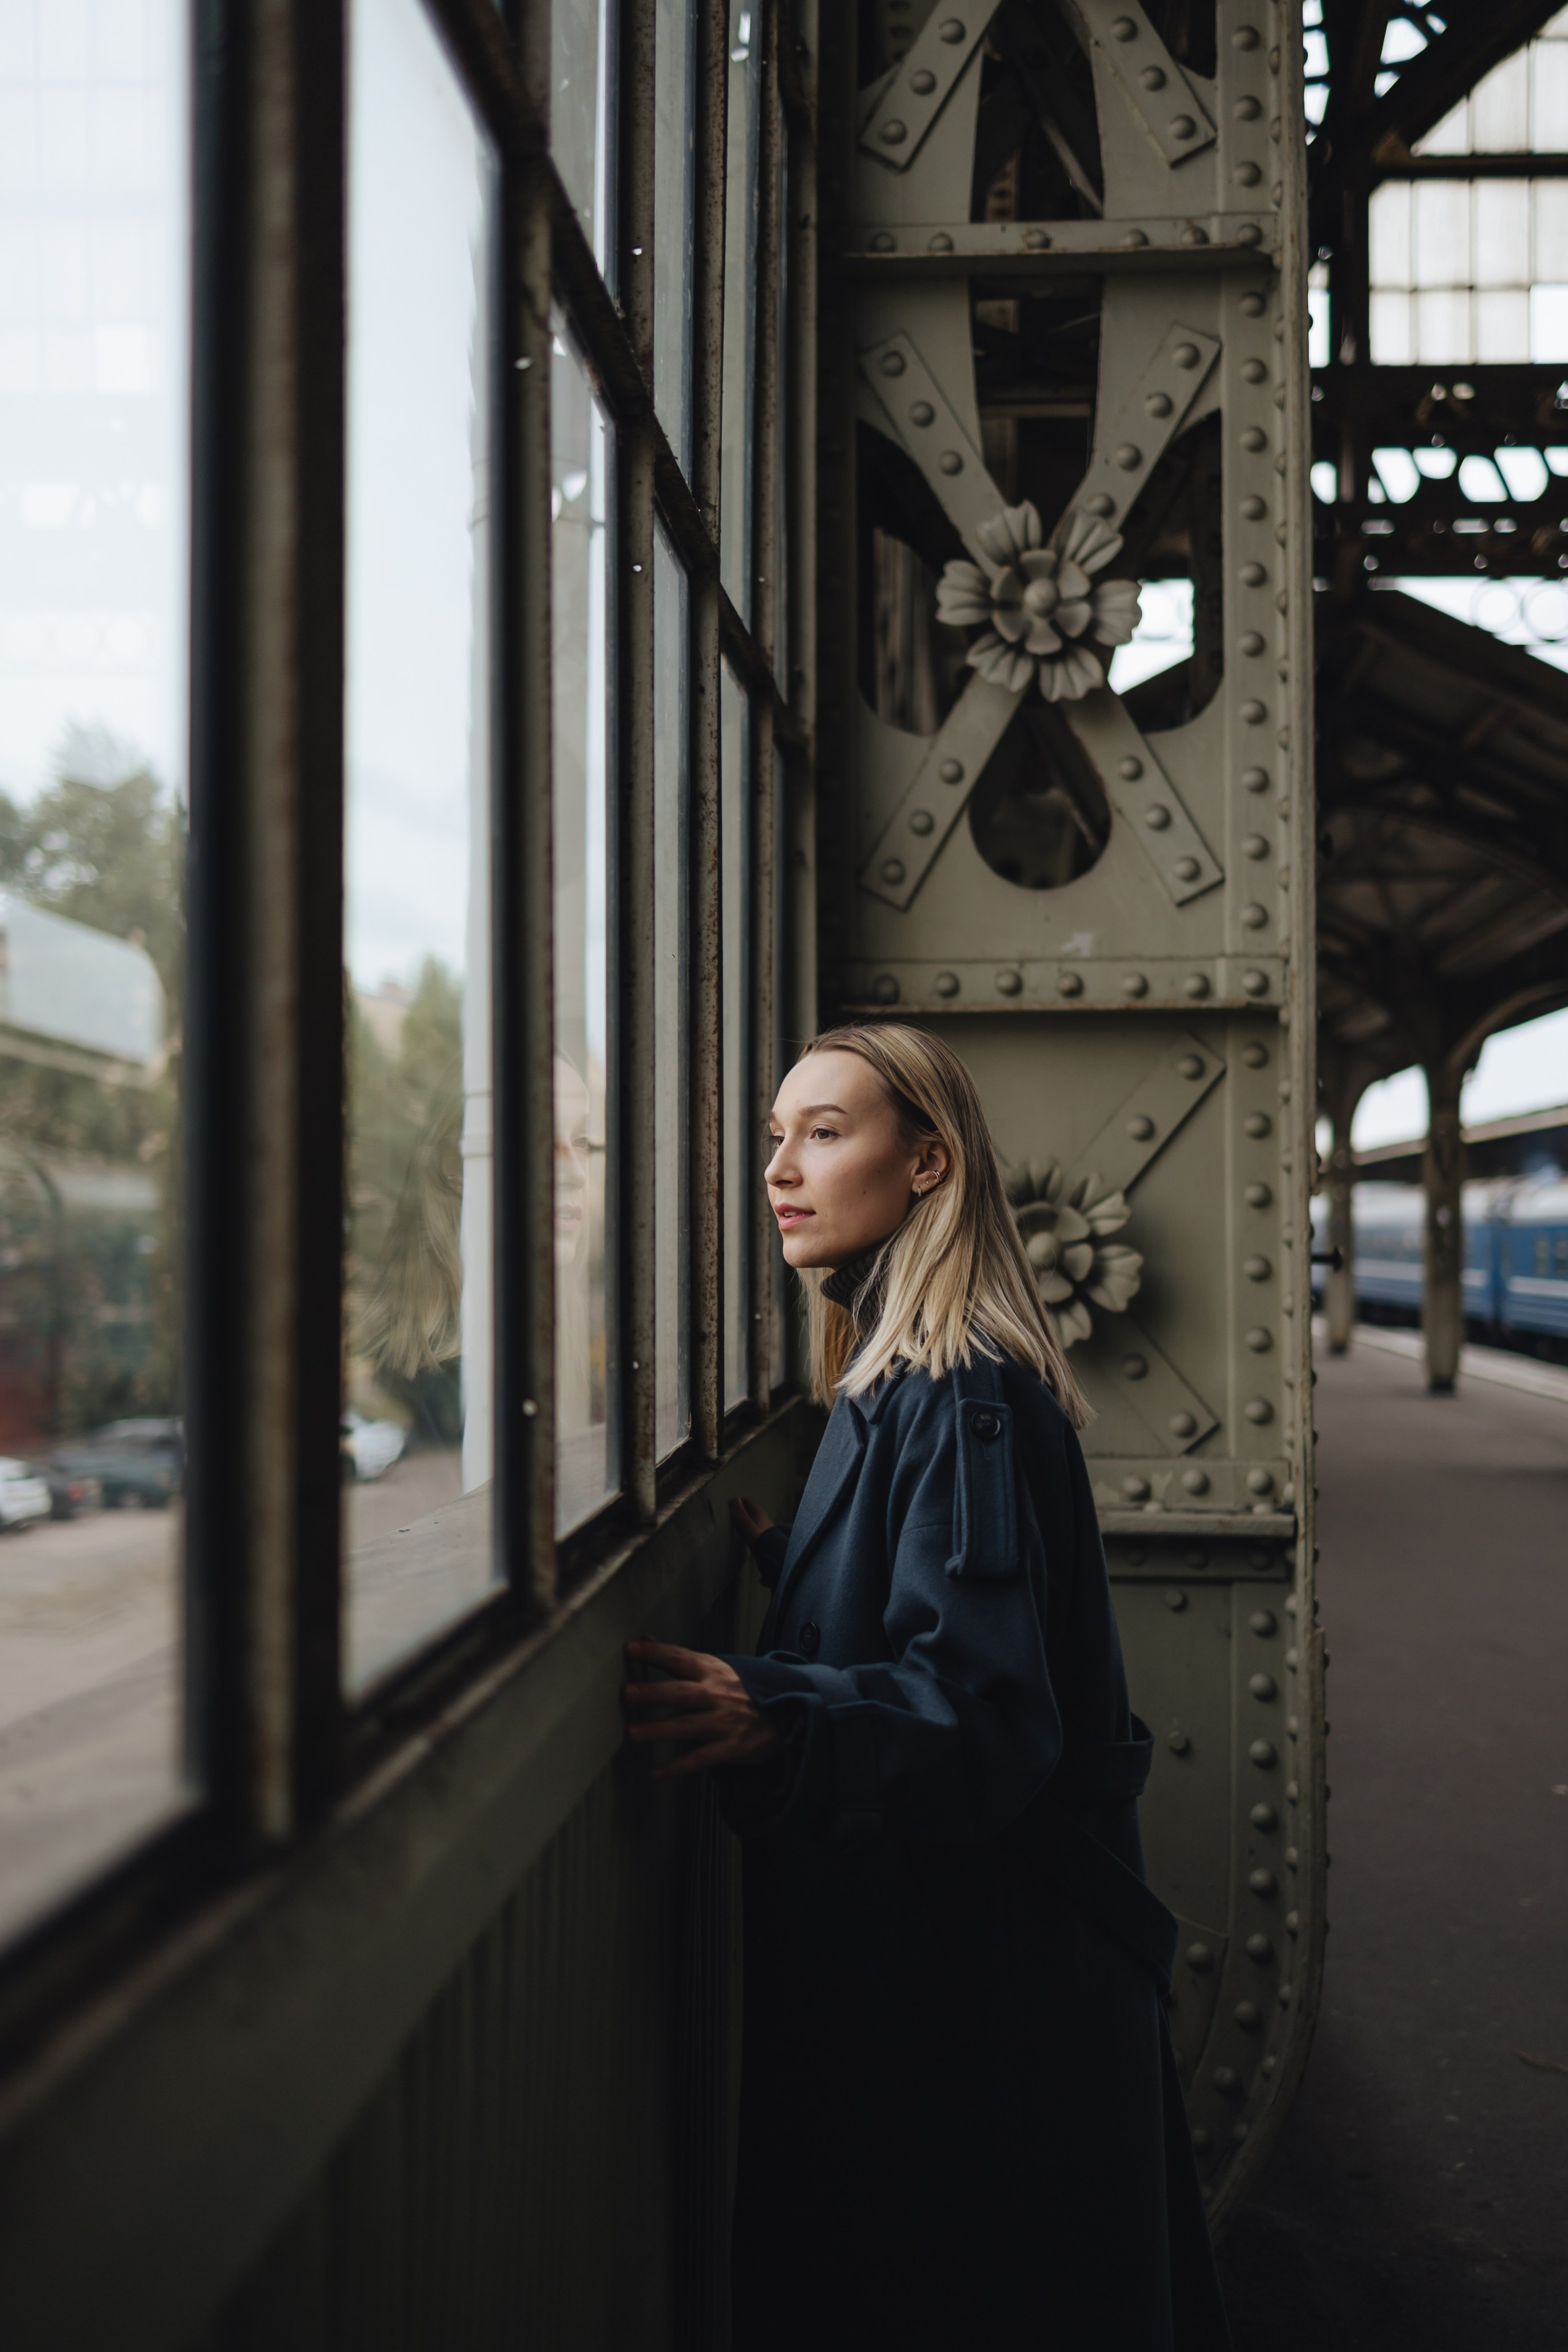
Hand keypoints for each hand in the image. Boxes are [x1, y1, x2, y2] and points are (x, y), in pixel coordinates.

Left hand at [623, 1638, 779, 1779]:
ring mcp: (725, 1721)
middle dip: (654, 1692)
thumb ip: (679, 1658)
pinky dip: (679, 1766)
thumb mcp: (715, 1669)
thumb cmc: (742, 1690)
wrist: (786, 1715)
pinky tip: (657, 1773)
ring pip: (688, 1725)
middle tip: (627, 1693)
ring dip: (659, 1729)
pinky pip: (701, 1758)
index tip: (630, 1648)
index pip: (680, 1658)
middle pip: (682, 1692)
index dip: (656, 1653)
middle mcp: (717, 1694)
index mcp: (712, 1671)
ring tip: (631, 1733)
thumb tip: (645, 1637)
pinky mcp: (732, 1747)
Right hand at [729, 1495, 774, 1546]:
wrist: (775, 1556)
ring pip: (755, 1519)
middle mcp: (765, 1519)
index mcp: (761, 1515)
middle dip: (743, 1509)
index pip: (748, 1503)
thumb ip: (742, 1516)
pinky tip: (748, 1532)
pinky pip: (757, 1527)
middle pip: (753, 1510)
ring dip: (747, 1518)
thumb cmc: (762, 1542)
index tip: (729, 1504)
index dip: (738, 1502)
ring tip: (738, 1521)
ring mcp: (767, 1528)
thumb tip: (735, 1499)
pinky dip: (750, 1526)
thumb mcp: (749, 1529)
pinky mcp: (768, 1537)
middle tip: (732, 1511)